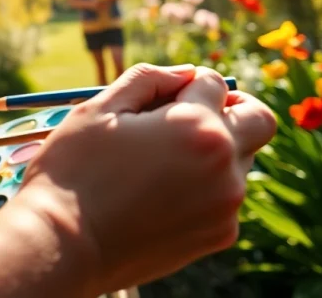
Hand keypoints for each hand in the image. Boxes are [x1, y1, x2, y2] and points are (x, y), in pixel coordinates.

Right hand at [0, 64, 275, 297]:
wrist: (62, 246)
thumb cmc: (72, 171)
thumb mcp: (99, 109)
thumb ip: (147, 79)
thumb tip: (183, 74)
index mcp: (197, 126)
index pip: (213, 81)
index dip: (183, 83)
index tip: (157, 99)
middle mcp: (225, 165)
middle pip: (259, 119)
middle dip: (232, 107)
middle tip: (195, 115)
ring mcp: (226, 205)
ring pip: (242, 159)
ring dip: (215, 150)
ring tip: (161, 163)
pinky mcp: (218, 236)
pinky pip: (225, 198)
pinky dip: (203, 188)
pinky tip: (159, 195)